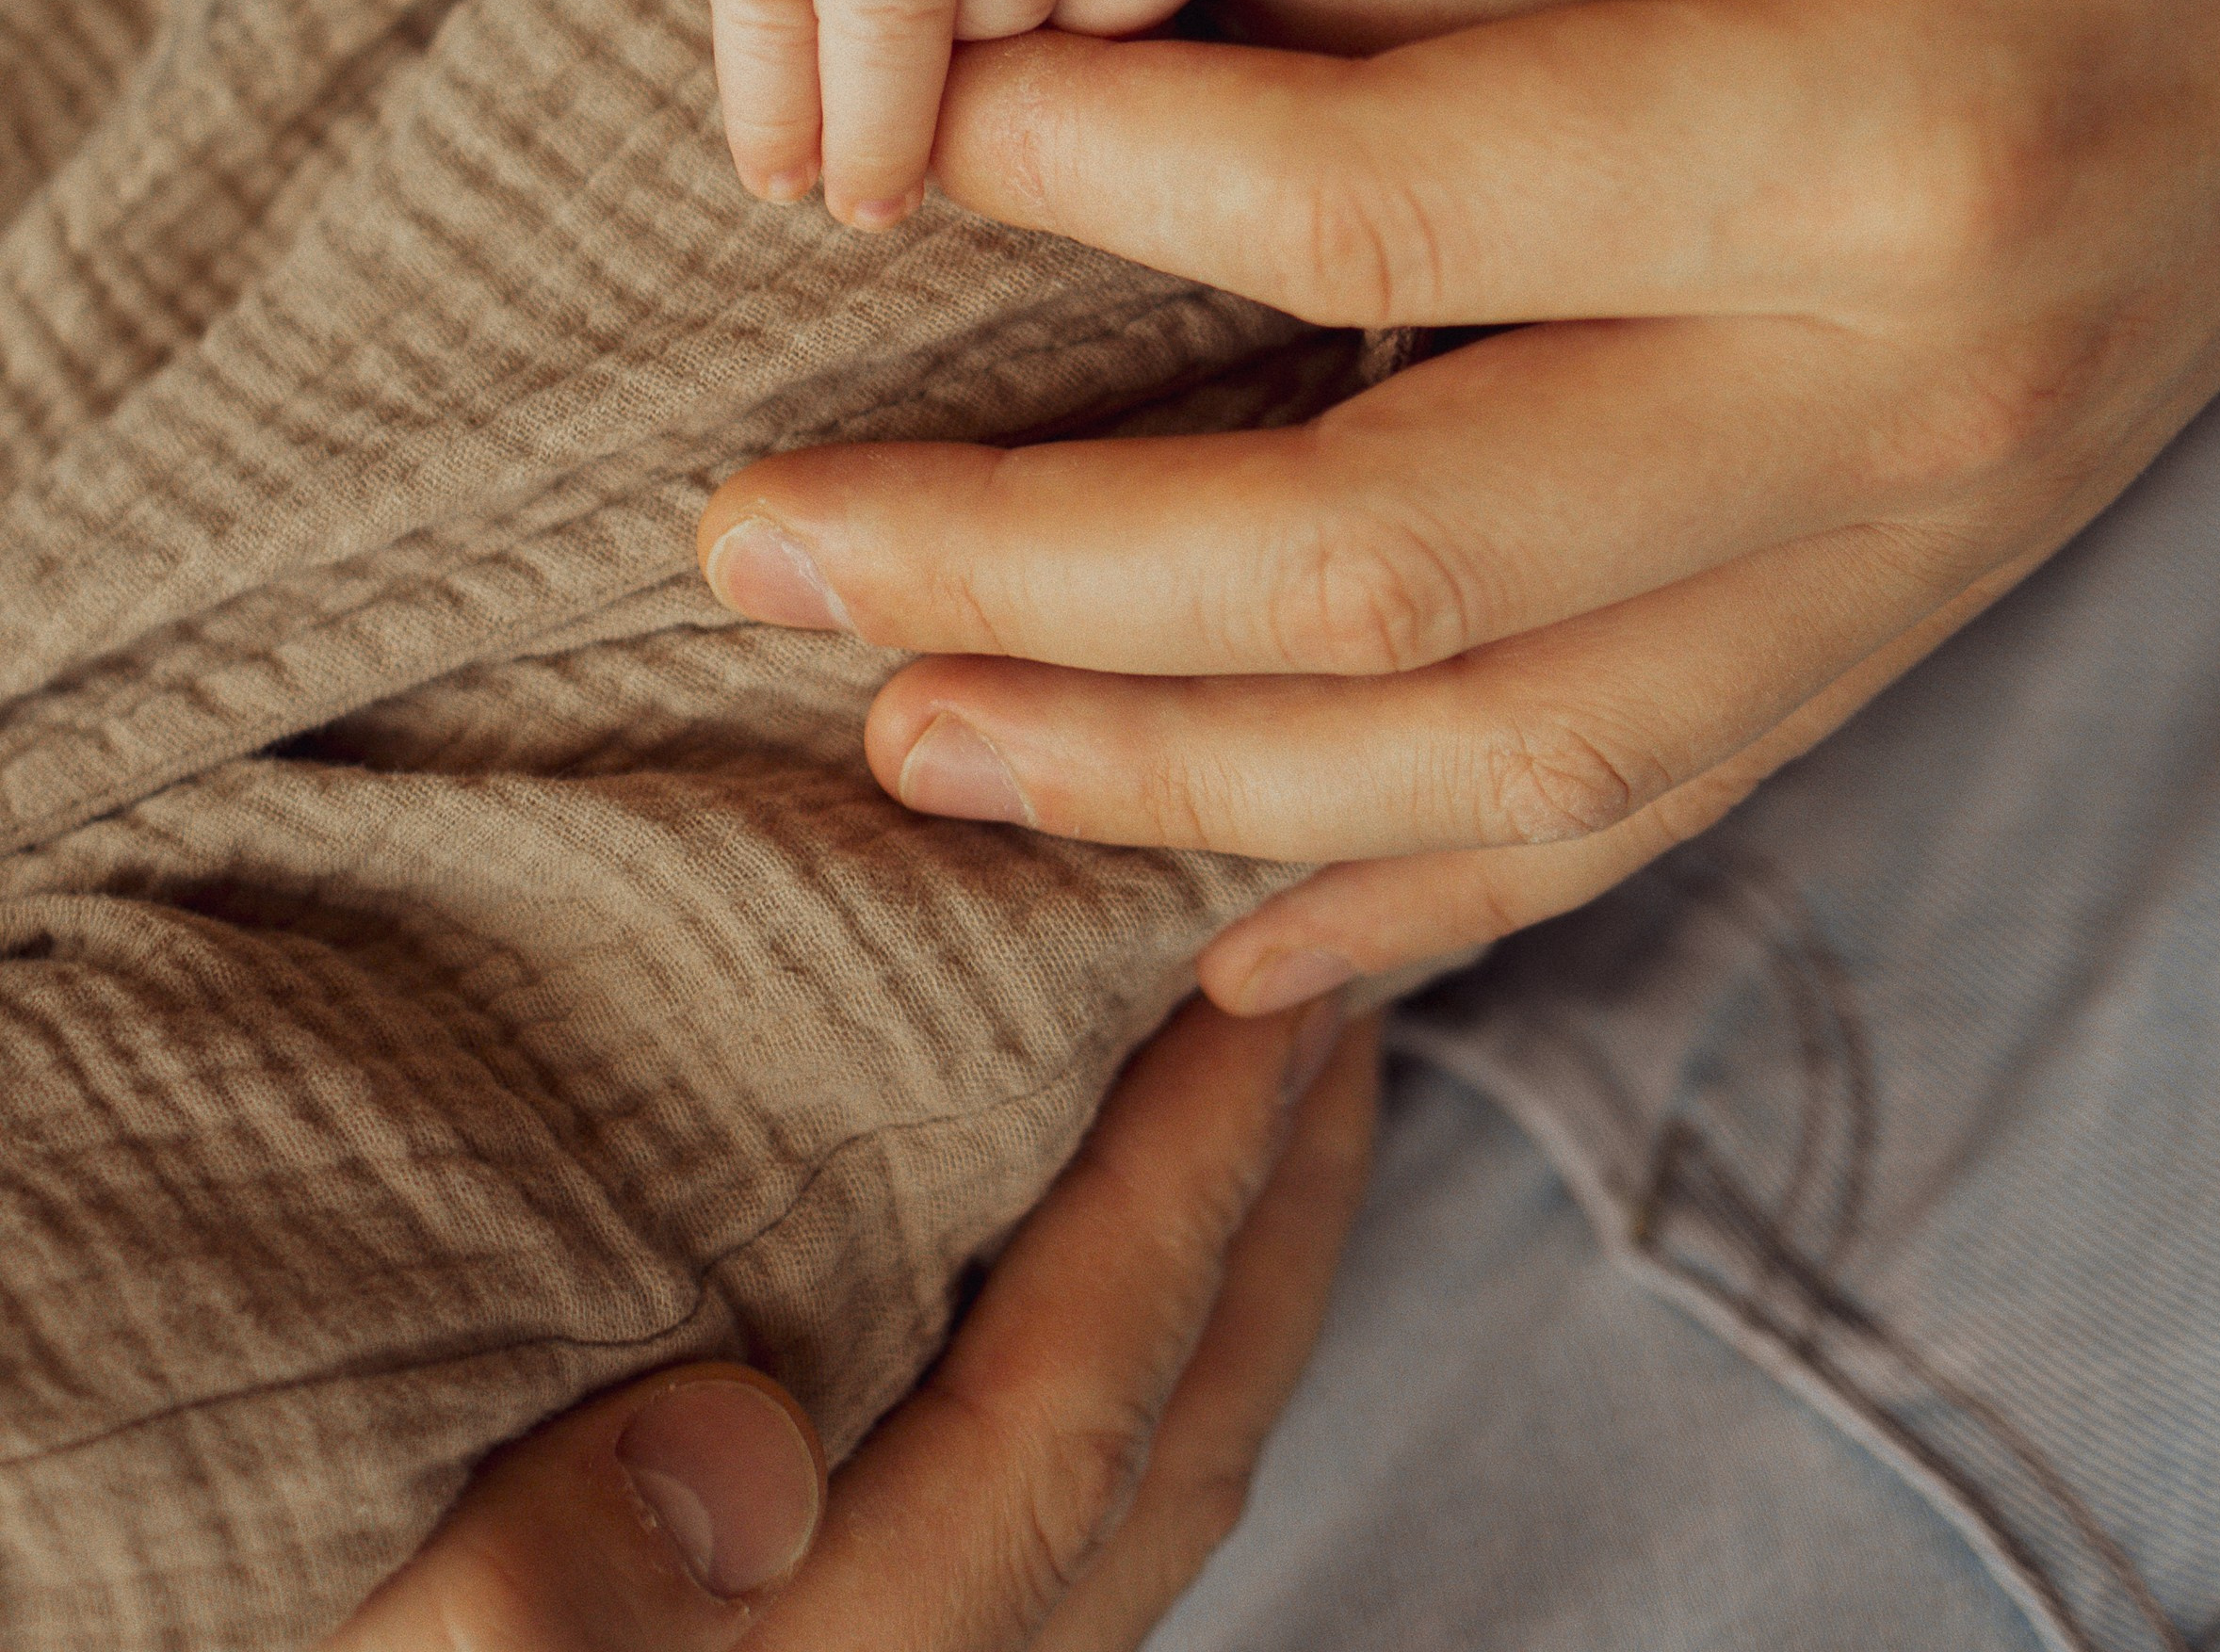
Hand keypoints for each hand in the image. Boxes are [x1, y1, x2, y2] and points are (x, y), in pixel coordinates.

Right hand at [323, 996, 1376, 1651]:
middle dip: (1269, 1214)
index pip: (1065, 1422)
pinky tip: (1079, 1237)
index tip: (1261, 993)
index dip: (1179, 1201)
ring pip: (1134, 1482)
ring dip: (1220, 1266)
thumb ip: (542, 1599)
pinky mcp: (845, 1650)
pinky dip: (1116, 1341)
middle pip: (1160, 1449)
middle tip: (1332, 980)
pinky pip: (1053, 1499)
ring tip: (1259, 1067)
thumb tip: (738, 1467)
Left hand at [695, 0, 2219, 1000]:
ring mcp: (1940, 525)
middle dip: (1041, 575)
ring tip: (901, 740)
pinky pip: (1657, 790)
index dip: (1099, 177)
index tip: (904, 126)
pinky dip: (1425, 882)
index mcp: (1898, 126)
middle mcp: (1921, 396)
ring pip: (1505, 754)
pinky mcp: (1929, 563)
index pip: (1393, 212)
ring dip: (1176, 774)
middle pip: (1402, 573)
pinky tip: (1230, 917)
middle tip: (749, 542)